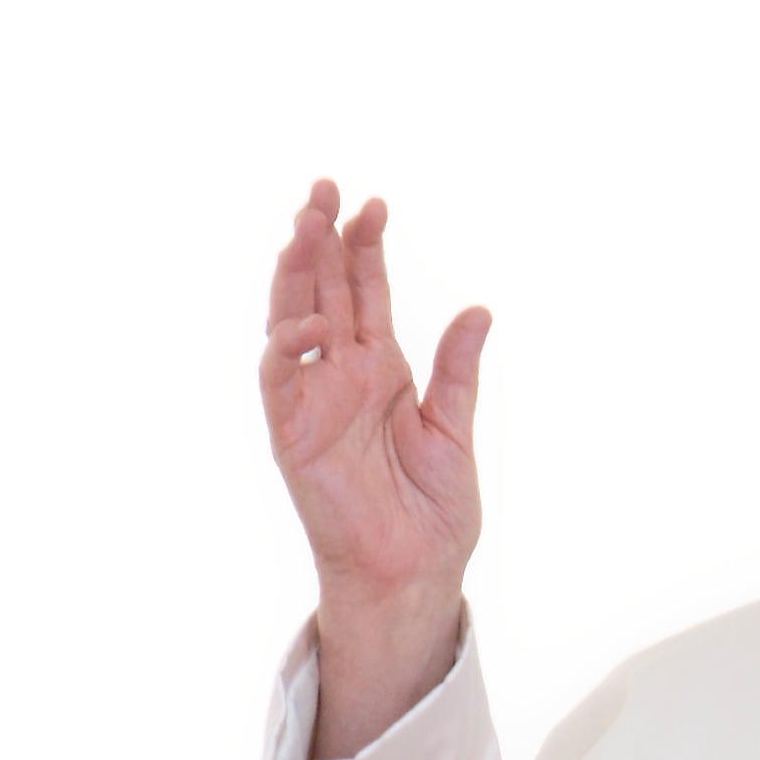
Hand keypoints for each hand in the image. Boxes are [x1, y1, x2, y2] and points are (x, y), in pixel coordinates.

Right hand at [258, 181, 488, 757]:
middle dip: (322, 240)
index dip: (367, 249)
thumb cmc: (433, 511)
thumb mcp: (454, 429)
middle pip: (323, 291)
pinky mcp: (292, 432)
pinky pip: (279, 379)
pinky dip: (288, 346)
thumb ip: (458, 369)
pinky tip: (311, 321)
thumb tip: (480, 309)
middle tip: (326, 188)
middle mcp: (342, 374)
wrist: (415, 571)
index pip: (366, 293)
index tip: (377, 205)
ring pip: (292, 319)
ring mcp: (313, 399)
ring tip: (305, 224)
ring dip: (295, 273)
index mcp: (381, 368)